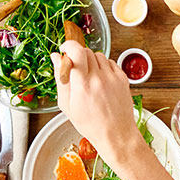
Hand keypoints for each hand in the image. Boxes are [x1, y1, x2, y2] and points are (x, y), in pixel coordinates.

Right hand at [50, 42, 139, 160]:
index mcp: (83, 85)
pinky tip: (99, 80)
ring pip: (99, 55)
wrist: (116, 133)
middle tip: (75, 68)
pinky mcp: (123, 78)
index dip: (68, 46)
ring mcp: (113, 77)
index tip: (64, 49)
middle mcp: (99, 78)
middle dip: (77, 56)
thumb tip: (56, 57)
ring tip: (88, 77)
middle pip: (86, 51)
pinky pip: (110, 62)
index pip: (76, 52)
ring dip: (90, 61)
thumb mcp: (67, 104)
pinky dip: (103, 67)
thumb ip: (60, 78)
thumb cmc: (90, 124)